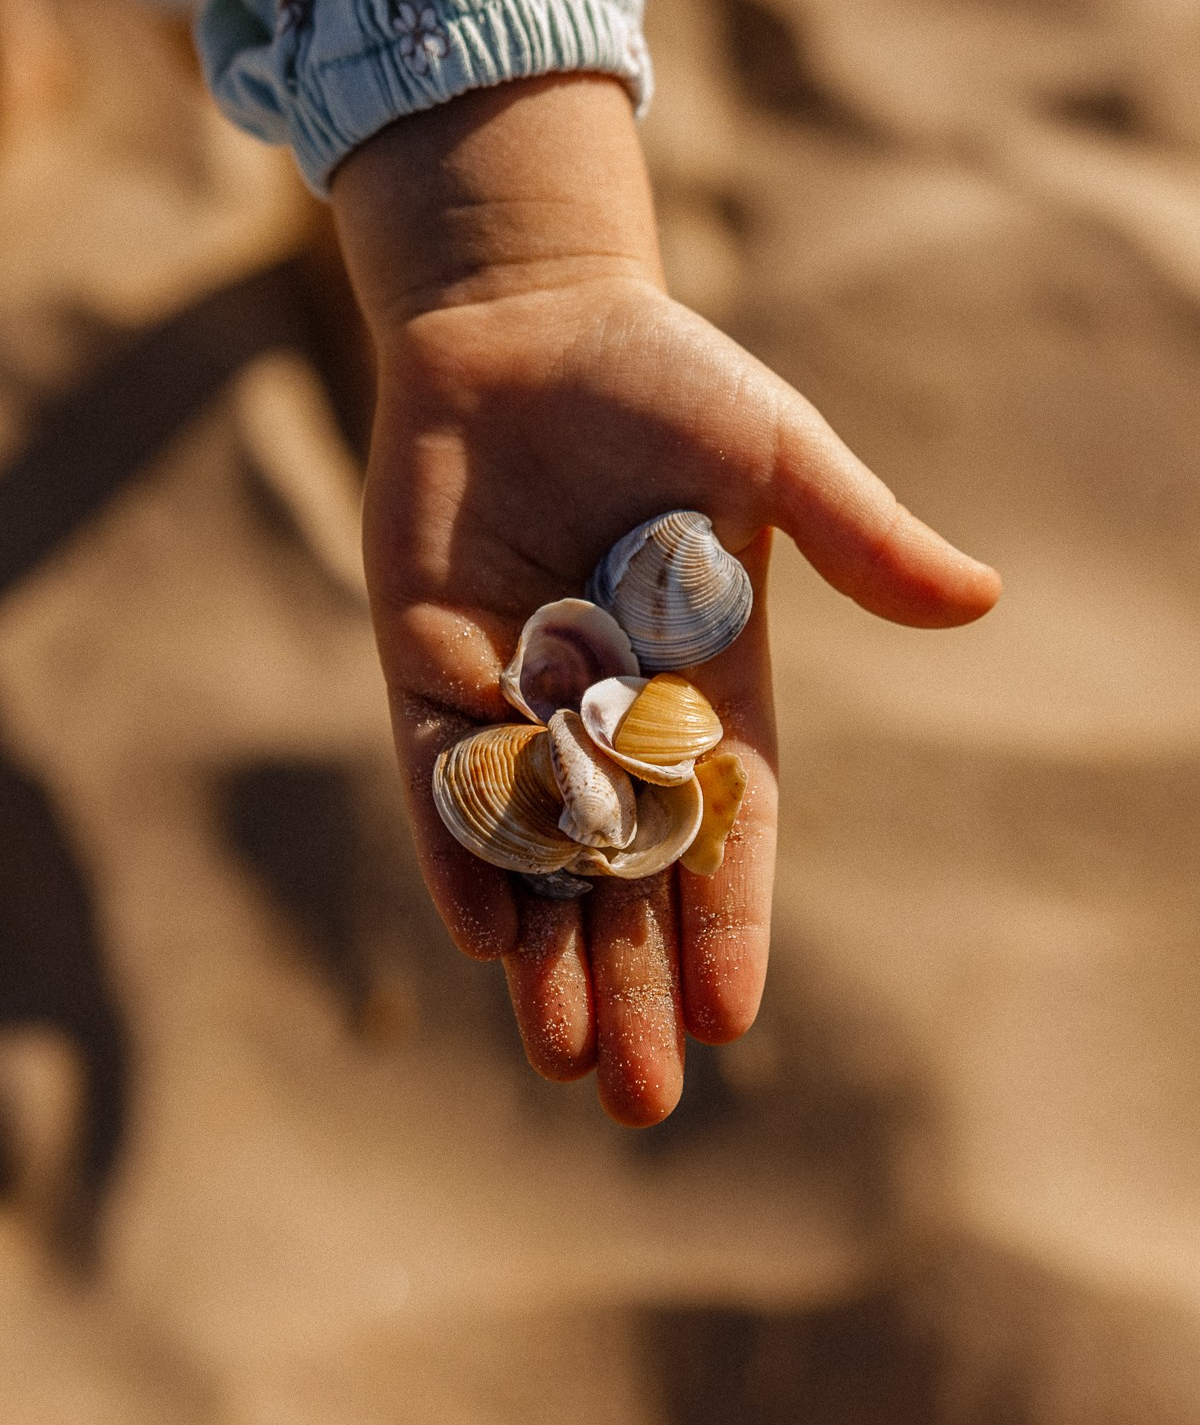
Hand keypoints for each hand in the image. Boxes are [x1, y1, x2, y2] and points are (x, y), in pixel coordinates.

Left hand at [331, 76, 999, 1125]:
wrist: (525, 322)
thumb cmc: (663, 379)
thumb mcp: (773, 452)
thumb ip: (855, 532)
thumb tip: (977, 601)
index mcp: (711, 676)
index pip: (728, 821)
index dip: (732, 916)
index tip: (735, 1017)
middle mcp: (614, 707)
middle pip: (631, 870)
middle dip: (637, 977)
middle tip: (642, 1102)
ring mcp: (517, 693)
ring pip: (535, 851)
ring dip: (548, 955)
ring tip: (568, 1063)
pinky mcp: (427, 664)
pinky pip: (440, 779)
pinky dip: (459, 854)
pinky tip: (480, 939)